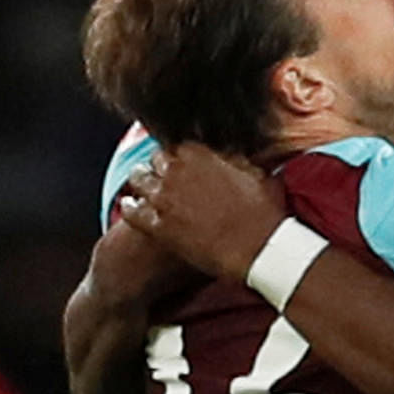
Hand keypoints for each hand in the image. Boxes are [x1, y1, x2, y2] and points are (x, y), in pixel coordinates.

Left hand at [119, 143, 286, 279]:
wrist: (258, 248)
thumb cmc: (263, 211)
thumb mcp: (256, 173)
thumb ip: (235, 159)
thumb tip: (231, 152)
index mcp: (199, 153)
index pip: (177, 145)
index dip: (180, 156)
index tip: (183, 163)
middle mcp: (176, 170)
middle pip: (155, 160)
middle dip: (160, 167)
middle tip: (166, 177)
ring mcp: (163, 197)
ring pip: (137, 179)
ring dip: (142, 182)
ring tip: (144, 189)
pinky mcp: (157, 225)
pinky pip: (130, 211)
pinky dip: (129, 206)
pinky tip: (131, 206)